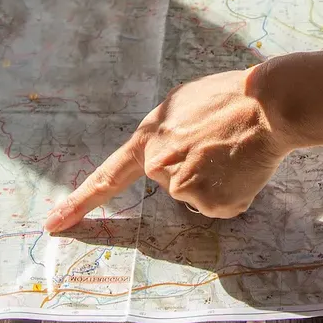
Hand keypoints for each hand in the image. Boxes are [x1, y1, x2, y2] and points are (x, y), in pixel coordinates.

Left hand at [43, 67, 293, 230]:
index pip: (108, 176)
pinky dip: (231, 192)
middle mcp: (158, 164)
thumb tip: (170, 160)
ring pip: (195, 195)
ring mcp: (182, 186)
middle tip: (218, 143)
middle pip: (169, 183)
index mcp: (150, 136)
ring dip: (215, 181)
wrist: (268, 105)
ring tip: (233, 152)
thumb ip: (167, 135)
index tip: (54, 224)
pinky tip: (241, 167)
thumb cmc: (230, 98)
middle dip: (193, 169)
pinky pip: (217, 205)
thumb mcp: (184, 106)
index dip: (79, 202)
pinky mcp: (209, 203)